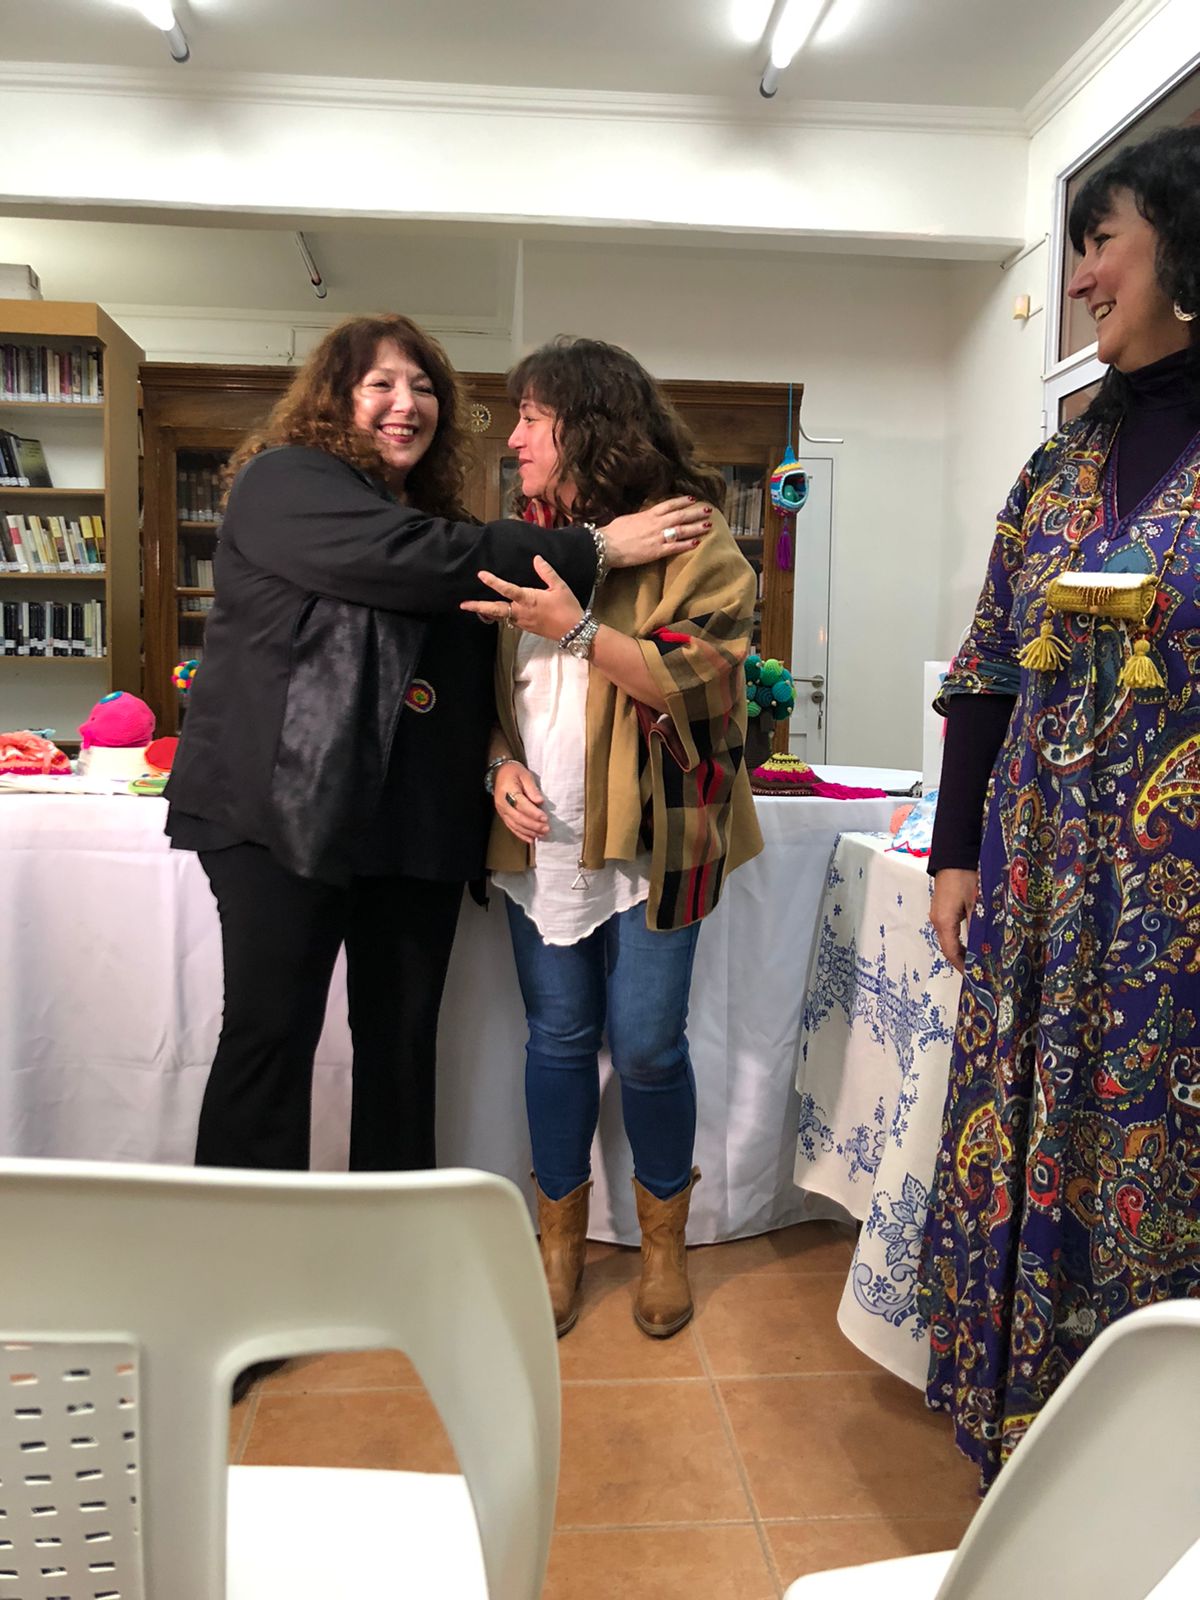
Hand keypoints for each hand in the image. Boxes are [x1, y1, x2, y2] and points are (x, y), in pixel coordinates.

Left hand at [460, 554, 581, 639]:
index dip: (493, 581)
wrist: (575, 631)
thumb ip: (547, 572)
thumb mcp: (560, 587)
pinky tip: (494, 612)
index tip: (481, 575)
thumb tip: (536, 558)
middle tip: (463, 604)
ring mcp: (522, 622)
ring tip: (473, 607)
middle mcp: (521, 612)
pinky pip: (508, 620)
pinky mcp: (525, 627)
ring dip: (486, 611)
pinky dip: (498, 615)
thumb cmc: (568, 607)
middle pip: (495, 609)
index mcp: (529, 599)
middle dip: (478, 606)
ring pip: (499, 616)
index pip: (507, 589)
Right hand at [493, 760, 548, 843]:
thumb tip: (539, 801)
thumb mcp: (525, 775)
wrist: (500, 773)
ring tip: (542, 835)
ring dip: (529, 832)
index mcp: (508, 791)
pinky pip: (512, 827)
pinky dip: (521, 834)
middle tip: (546, 829)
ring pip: (515, 825)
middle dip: (533, 825)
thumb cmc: (514, 773)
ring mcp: (502, 811)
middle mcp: (503, 803)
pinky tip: (531, 839)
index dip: (533, 813)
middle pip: (518, 818)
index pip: (521, 805)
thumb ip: (532, 789)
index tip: (545, 818)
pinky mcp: (503, 815)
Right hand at [603, 497, 712, 568]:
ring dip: (696, 527)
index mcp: (648, 514)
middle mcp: (656, 524)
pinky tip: (697, 543)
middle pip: (680, 516)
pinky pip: (675, 547)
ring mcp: (657, 537)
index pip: (670, 505)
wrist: (607, 545)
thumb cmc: (613, 532)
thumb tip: (646, 516)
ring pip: (681, 530)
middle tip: (708, 510)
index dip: (682, 501)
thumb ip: (641, 517)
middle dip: (695, 513)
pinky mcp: (656, 551)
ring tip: (708, 525)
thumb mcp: (628, 518)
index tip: (693, 499)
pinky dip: (687, 545)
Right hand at [930, 868, 977, 974]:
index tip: (975, 977)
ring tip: (979, 960)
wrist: (954, 855)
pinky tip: (973, 941)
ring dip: (962, 950)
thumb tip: (987, 945)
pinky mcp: (942, 907)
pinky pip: (950, 929)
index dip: (961, 966)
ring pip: (949, 939)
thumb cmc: (965, 877)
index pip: (950, 952)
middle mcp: (937, 920)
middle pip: (949, 947)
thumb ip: (980, 925)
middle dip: (963, 961)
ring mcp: (938, 914)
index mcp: (943, 921)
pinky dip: (960, 939)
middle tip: (981, 971)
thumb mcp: (976, 902)